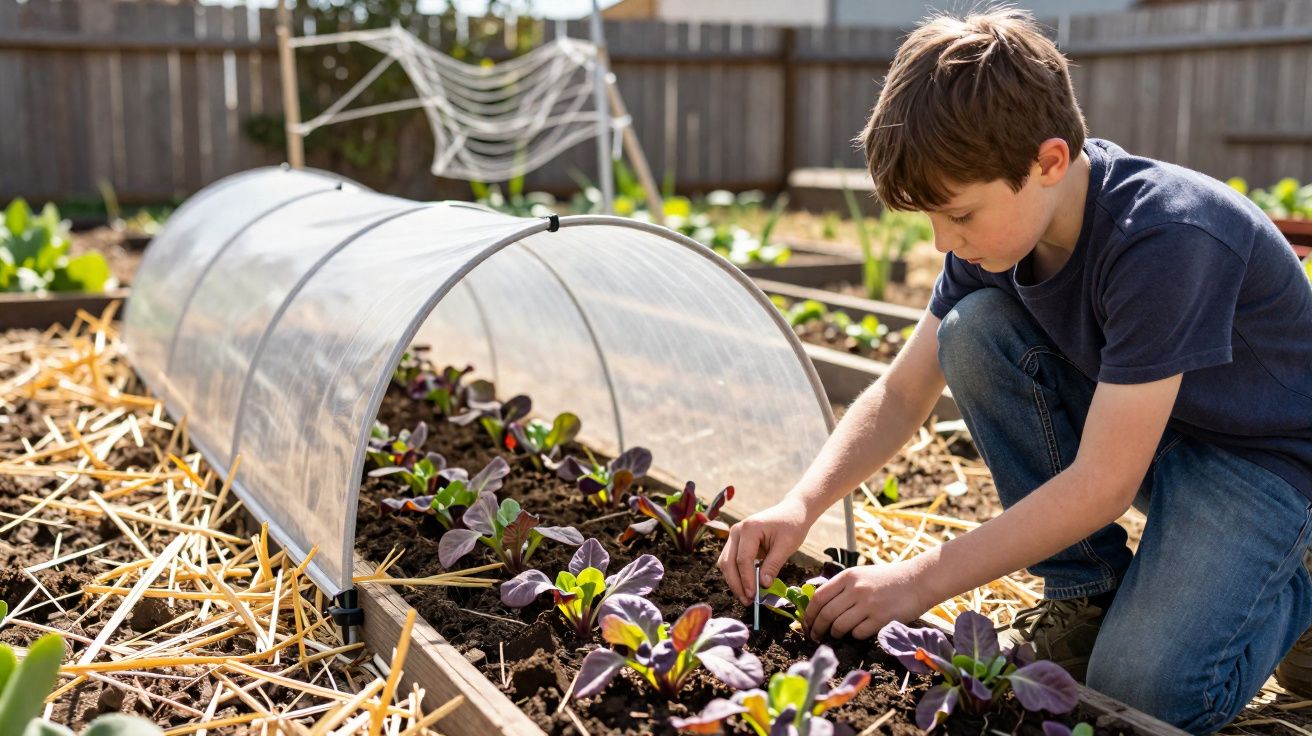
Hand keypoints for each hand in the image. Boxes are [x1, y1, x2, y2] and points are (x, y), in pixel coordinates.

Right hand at [717, 496, 812, 604]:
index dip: (747, 580)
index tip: (753, 597)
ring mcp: (734, 535)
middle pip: (728, 562)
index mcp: (749, 528)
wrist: (792, 511)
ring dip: (734, 581)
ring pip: (726, 563)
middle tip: (747, 601)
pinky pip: (731, 560)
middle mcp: (737, 531)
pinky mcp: (737, 541)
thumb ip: (773, 565)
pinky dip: (736, 574)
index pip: (743, 560)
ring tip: (746, 597)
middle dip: (736, 584)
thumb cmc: (792, 525)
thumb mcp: (786, 546)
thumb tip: (762, 586)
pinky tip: (746, 587)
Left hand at [804, 559, 932, 640]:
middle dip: (816, 629)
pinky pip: (857, 633)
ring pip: (839, 626)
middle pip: (826, 614)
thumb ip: (841, 587)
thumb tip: (818, 606)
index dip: (809, 614)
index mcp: (847, 576)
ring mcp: (868, 604)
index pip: (818, 597)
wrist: (917, 581)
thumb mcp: (861, 575)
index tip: (806, 624)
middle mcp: (855, 589)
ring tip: (836, 635)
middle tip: (815, 636)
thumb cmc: (886, 579)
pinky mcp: (880, 619)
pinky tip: (858, 632)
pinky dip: (854, 636)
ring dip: (834, 634)